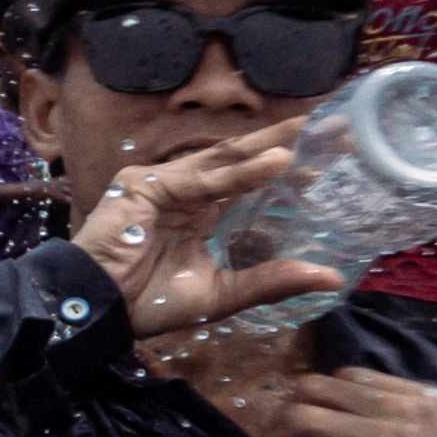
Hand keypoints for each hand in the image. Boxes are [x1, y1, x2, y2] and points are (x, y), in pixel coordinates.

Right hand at [69, 130, 345, 339]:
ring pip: (224, 159)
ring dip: (271, 144)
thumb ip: (270, 281)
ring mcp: (163, 185)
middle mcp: (185, 192)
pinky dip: (241, 172)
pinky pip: (201, 179)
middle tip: (338, 126)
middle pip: (242, 159)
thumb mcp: (222, 294)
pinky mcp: (144, 187)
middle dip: (289, 140)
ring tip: (314, 129)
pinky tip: (278, 161)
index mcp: (200, 213)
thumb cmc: (149, 303)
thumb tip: (331, 277)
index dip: (290, 167)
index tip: (335, 156)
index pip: (251, 181)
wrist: (98, 311)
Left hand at [269, 368, 436, 436]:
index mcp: (424, 398)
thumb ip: (404, 429)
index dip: (314, 402)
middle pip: (312, 389)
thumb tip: (346, 428)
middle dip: (283, 419)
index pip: (347, 378)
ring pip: (299, 420)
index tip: (305, 436)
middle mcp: (405, 407)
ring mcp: (390, 435)